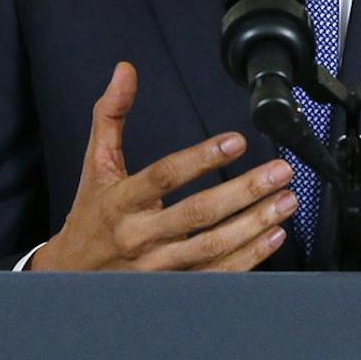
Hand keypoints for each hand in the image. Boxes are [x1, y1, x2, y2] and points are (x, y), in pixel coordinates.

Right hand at [32, 63, 295, 271]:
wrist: (74, 276)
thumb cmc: (92, 214)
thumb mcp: (95, 164)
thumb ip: (110, 115)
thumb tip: (125, 71)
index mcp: (121, 202)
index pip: (165, 177)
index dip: (201, 158)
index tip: (237, 141)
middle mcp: (141, 236)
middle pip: (198, 213)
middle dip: (245, 191)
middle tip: (280, 172)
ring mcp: (159, 266)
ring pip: (213, 246)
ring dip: (254, 223)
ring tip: (286, 201)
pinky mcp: (174, 287)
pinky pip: (216, 275)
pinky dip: (249, 258)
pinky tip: (273, 236)